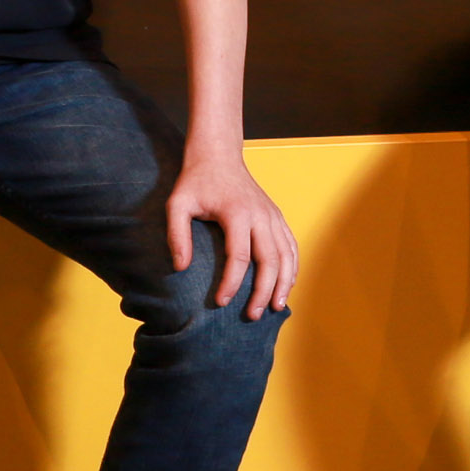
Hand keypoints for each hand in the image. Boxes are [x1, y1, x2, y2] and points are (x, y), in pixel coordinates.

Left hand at [166, 140, 297, 320]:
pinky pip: (291, 246)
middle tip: (252, 315)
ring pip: (286, 255)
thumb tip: (180, 268)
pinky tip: (286, 286)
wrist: (218, 155)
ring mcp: (272, 215)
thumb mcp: (177, 203)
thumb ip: (177, 234)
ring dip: (283, 283)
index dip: (231, 283)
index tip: (222, 302)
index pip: (239, 256)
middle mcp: (261, 215)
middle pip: (269, 260)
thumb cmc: (195, 181)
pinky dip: (292, 268)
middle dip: (263, 291)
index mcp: (237, 212)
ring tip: (276, 307)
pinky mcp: (277, 216)